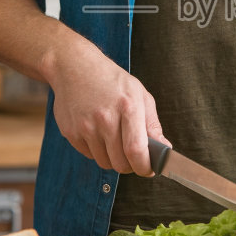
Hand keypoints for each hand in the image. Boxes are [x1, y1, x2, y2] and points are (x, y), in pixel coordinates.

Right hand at [43, 40, 164, 174]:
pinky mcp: (71, 132)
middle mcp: (105, 118)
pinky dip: (97, 151)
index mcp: (128, 106)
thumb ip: (153, 125)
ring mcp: (86, 126)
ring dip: (113, 158)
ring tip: (113, 138)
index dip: (145, 167)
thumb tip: (164, 150)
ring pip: (105, 162)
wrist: (74, 67)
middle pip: (121, 163)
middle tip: (132, 155)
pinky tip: (97, 132)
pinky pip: (89, 155)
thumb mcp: (139, 94)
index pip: (137, 150)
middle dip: (130, 165)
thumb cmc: (111, 81)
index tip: (149, 169)